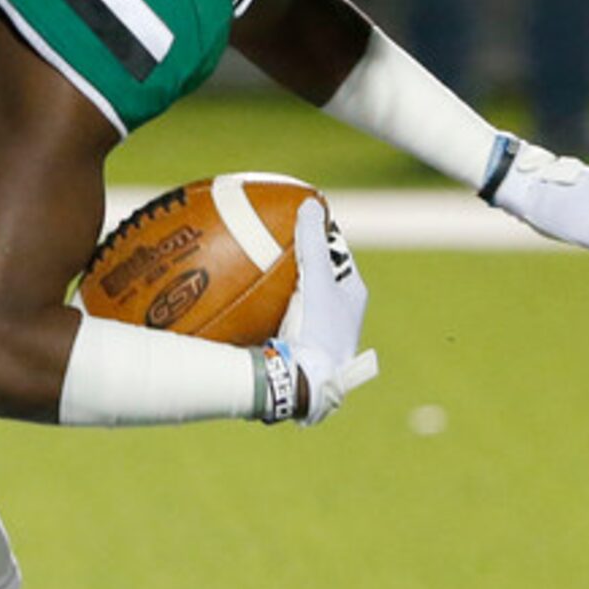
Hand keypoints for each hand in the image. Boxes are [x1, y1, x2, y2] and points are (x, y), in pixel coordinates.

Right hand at [264, 197, 378, 425]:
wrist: (306, 384)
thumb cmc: (319, 332)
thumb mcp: (318, 281)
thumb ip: (312, 244)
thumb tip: (309, 204)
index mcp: (351, 295)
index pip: (337, 253)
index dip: (319, 234)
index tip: (297, 218)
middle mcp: (338, 313)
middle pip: (314, 275)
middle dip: (293, 259)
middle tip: (268, 239)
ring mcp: (316, 332)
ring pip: (295, 297)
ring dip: (275, 284)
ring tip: (249, 265)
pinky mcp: (296, 347)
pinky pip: (276, 316)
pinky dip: (261, 306)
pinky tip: (237, 300)